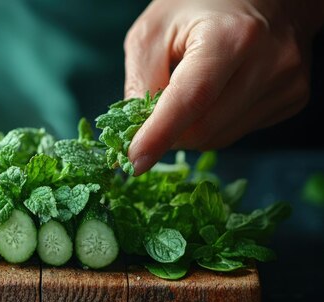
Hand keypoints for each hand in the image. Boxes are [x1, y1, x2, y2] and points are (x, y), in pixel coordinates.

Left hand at [124, 0, 323, 174]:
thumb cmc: (200, 6)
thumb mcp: (154, 30)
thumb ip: (140, 80)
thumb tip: (135, 130)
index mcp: (231, 36)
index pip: (192, 100)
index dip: (159, 135)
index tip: (134, 160)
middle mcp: (269, 61)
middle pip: (204, 128)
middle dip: (169, 133)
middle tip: (151, 118)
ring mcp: (287, 83)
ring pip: (220, 138)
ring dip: (190, 130)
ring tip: (187, 95)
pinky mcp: (293, 98)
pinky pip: (237, 132)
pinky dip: (214, 123)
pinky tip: (217, 94)